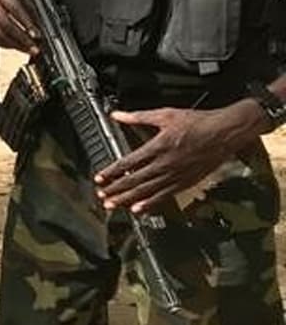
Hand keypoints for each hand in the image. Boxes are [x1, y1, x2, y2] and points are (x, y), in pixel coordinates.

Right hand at [0, 0, 36, 49]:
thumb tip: (39, 7)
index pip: (13, 7)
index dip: (26, 22)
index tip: (37, 33)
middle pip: (5, 24)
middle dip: (21, 38)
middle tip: (34, 47)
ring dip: (13, 44)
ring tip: (26, 50)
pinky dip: (1, 43)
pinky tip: (12, 46)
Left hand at [94, 104, 257, 214]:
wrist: (226, 132)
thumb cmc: (198, 122)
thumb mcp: (166, 114)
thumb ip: (138, 117)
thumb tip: (117, 114)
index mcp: (158, 146)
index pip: (128, 163)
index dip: (111, 172)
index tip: (99, 178)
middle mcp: (165, 164)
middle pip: (134, 180)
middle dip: (115, 189)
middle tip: (101, 196)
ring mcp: (176, 175)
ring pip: (147, 191)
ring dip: (128, 199)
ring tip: (113, 205)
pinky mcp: (186, 182)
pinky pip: (165, 196)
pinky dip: (150, 204)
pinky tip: (139, 209)